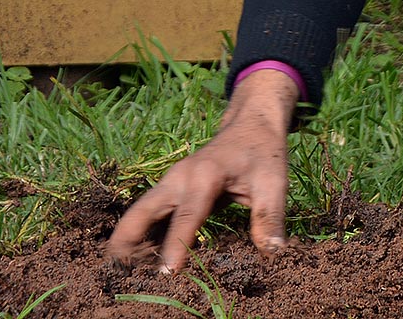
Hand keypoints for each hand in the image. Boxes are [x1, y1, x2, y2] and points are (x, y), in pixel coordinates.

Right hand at [106, 69, 299, 272]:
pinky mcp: (168, 189)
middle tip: (129, 277)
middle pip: (139, 213)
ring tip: (135, 276)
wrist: (251, 126)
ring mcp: (169, 183)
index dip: (176, 246)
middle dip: (128, 244)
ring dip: (131, 243)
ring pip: (137, 215)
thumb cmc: (263, 154)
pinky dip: (141, 236)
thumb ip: (270, 216)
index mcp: (205, 176)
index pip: (186, 217)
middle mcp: (178, 179)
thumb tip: (273, 251)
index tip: (167, 274)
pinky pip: (146, 215)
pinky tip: (146, 260)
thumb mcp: (274, 182)